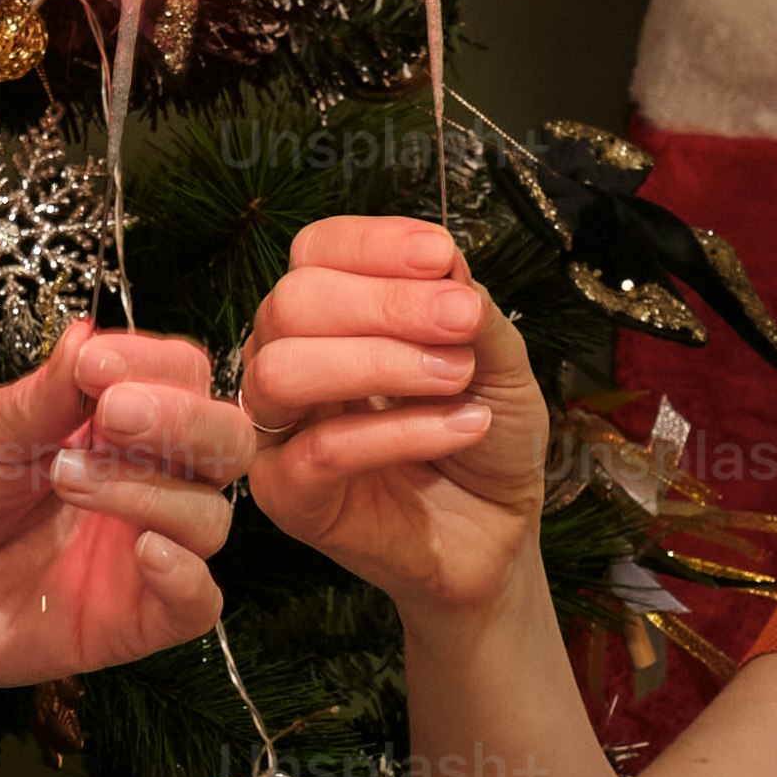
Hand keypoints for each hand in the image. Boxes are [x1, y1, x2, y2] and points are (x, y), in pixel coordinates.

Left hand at [0, 323, 250, 719]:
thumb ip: (45, 394)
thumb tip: (89, 337)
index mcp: (115, 425)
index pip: (185, 380)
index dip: (157, 366)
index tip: (97, 365)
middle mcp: (144, 482)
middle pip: (224, 442)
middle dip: (181, 421)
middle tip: (112, 415)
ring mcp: (140, 551)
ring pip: (210, 515)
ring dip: (151, 489)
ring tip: (66, 480)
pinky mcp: (130, 619)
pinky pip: (197, 603)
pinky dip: (186, 574)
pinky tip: (145, 549)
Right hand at [235, 215, 545, 617]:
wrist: (497, 532)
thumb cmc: (485, 438)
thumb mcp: (496, 357)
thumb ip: (465, 305)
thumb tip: (440, 261)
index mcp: (330, 315)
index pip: (316, 251)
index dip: (372, 244)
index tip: (441, 258)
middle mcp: (289, 360)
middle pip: (292, 301)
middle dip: (385, 302)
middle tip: (462, 323)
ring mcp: (279, 430)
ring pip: (282, 371)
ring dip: (378, 361)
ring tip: (456, 376)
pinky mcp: (288, 495)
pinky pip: (319, 450)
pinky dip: (398, 431)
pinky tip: (462, 426)